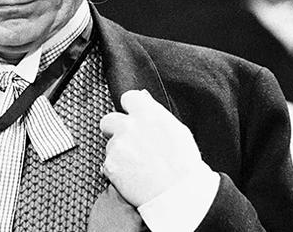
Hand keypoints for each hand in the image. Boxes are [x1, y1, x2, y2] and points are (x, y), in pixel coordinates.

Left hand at [100, 89, 204, 207]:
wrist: (180, 195)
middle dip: (115, 129)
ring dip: (119, 153)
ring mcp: (118, 145)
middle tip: (129, 142)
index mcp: (148, 114)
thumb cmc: (184, 166)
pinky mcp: (110, 164)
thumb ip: (156, 113)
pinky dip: (117, 170)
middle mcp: (129, 126)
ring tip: (138, 166)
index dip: (130, 109)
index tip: (132, 117)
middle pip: (109, 119)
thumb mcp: (177, 131)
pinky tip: (133, 176)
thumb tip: (144, 99)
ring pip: (110, 144)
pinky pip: (108, 164)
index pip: (128, 97)